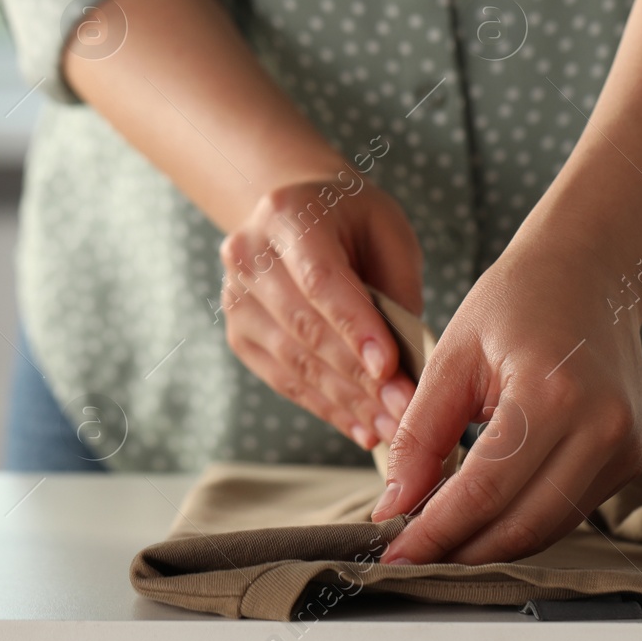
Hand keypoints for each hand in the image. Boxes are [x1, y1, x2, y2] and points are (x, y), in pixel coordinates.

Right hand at [220, 173, 422, 449]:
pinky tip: (361, 427)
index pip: (319, 280)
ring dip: (345, 401)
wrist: (297, 213)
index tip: (389, 368)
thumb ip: (395, 289)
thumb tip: (405, 366)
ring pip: (293, 361)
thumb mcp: (387, 232)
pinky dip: (326, 407)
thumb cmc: (353, 223)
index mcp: (288, 214)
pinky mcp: (239, 335)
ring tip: (390, 427)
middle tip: (403, 410)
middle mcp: (249, 255)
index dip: (354, 328)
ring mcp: (236, 299)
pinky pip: (284, 380)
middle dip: (358, 376)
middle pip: (304, 326)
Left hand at [371, 236, 641, 563]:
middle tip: (407, 559)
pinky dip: (519, 524)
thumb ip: (421, 435)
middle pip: (519, 525)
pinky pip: (565, 512)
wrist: (593, 271)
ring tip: (435, 545)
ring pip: (545, 530)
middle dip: (457, 552)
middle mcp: (601, 429)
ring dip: (488, 547)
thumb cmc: (519, 299)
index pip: (483, 492)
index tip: (392, 554)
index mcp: (552, 395)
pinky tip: (478, 521)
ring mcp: (624, 449)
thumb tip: (393, 506)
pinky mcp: (629, 460)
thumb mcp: (453, 355)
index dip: (433, 532)